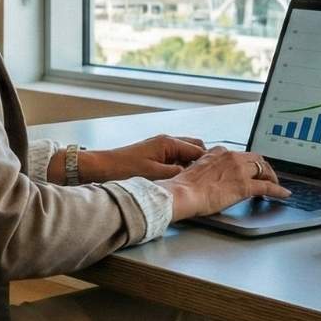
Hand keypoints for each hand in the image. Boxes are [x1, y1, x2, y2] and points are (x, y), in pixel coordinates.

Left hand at [77, 134, 206, 181]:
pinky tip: (181, 179)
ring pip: (186, 153)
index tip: (217, 173)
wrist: (103, 167)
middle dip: (203, 161)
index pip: (198, 149)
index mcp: (169, 143)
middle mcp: (167, 142)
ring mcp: (161, 147)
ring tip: (197, 179)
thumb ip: (176, 173)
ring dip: (192, 164)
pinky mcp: (155, 155)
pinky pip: (176, 158)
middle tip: (209, 177)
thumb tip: (191, 176)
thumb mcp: (154, 174)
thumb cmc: (125, 168)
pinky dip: (182, 166)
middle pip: (195, 148)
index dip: (209, 162)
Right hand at [158, 147, 291, 220]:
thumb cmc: (184, 186)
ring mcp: (239, 171)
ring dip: (272, 176)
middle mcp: (231, 157)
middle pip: (255, 159)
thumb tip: (212, 176)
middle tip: (267, 175)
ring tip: (275, 184)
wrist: (182, 193)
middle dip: (263, 167)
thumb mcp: (196, 170)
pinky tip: (283, 193)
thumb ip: (208, 168)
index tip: (250, 167)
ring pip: (263, 169)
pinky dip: (278, 190)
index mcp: (219, 152)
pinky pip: (267, 186)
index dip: (248, 162)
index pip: (240, 155)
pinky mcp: (244, 186)